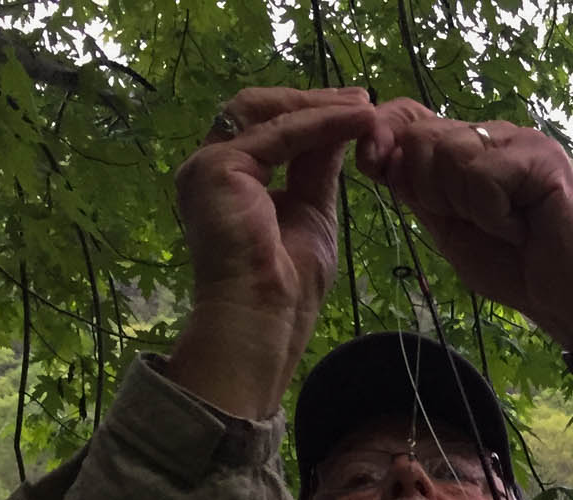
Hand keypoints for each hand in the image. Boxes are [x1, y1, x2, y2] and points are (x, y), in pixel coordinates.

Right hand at [164, 87, 379, 418]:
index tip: (357, 111)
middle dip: (314, 102)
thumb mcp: (311, 213)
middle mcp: (210, 167)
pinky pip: (278, 133)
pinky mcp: (217, 168)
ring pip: (267, 114)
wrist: (262, 325)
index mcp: (229, 181)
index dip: (312, 115)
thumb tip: (339, 129)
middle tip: (364, 101)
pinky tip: (355, 121)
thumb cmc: (285, 291)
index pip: (269, 130)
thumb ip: (317, 169)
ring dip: (319, 106)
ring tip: (365, 108)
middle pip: (261, 112)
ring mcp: (208, 165)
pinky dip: (321, 123)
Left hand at [357, 100, 572, 349]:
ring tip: (502, 226)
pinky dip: (492, 214)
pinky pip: (483, 175)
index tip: (370, 164)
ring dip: (466, 205)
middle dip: (430, 189)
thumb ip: (417, 189)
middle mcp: (496, 134)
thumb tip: (378, 149)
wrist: (566, 302)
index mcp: (472, 146)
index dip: (385, 134)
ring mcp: (522, 141)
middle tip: (474, 222)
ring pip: (451, 152)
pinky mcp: (543, 157)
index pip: (411, 115)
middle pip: (423, 136)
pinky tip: (519, 229)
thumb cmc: (512, 269)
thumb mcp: (447, 227)